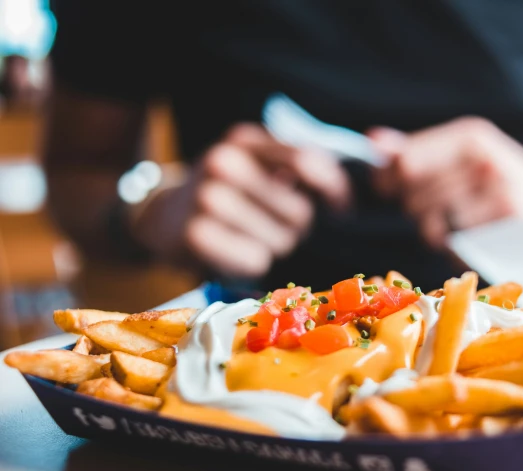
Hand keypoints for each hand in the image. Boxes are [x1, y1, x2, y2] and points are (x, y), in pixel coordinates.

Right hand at [131, 124, 350, 276]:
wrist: (162, 215)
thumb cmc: (226, 192)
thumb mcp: (255, 165)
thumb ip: (297, 168)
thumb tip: (346, 190)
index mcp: (245, 140)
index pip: (308, 161)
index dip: (335, 188)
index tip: (342, 209)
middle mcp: (224, 162)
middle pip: (299, 212)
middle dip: (298, 227)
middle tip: (274, 226)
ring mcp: (206, 198)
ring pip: (281, 241)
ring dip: (275, 247)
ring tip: (251, 237)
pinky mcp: (196, 235)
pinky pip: (256, 260)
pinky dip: (253, 263)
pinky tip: (235, 252)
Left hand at [369, 117, 522, 247]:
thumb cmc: (497, 177)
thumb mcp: (461, 152)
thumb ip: (415, 148)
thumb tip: (372, 141)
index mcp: (471, 136)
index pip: (406, 161)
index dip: (389, 179)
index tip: (388, 186)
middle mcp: (486, 162)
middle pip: (412, 196)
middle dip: (414, 205)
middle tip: (438, 205)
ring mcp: (498, 197)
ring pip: (429, 224)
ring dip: (433, 229)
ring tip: (457, 220)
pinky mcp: (505, 231)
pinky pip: (452, 244)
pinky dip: (453, 245)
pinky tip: (470, 235)